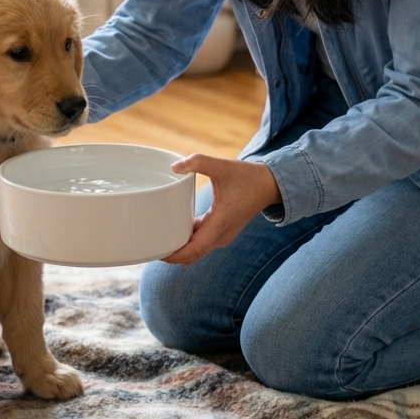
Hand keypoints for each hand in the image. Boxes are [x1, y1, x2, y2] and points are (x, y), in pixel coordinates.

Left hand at [164, 154, 280, 265]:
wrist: (269, 185)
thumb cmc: (248, 177)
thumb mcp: (222, 166)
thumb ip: (199, 162)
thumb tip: (175, 166)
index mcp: (219, 225)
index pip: (193, 251)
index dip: (173, 256)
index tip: (156, 251)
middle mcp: (221, 236)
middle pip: (192, 256)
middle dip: (171, 254)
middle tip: (150, 244)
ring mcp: (222, 235)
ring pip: (196, 251)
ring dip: (179, 248)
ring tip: (158, 237)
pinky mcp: (222, 231)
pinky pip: (201, 242)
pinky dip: (188, 240)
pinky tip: (175, 228)